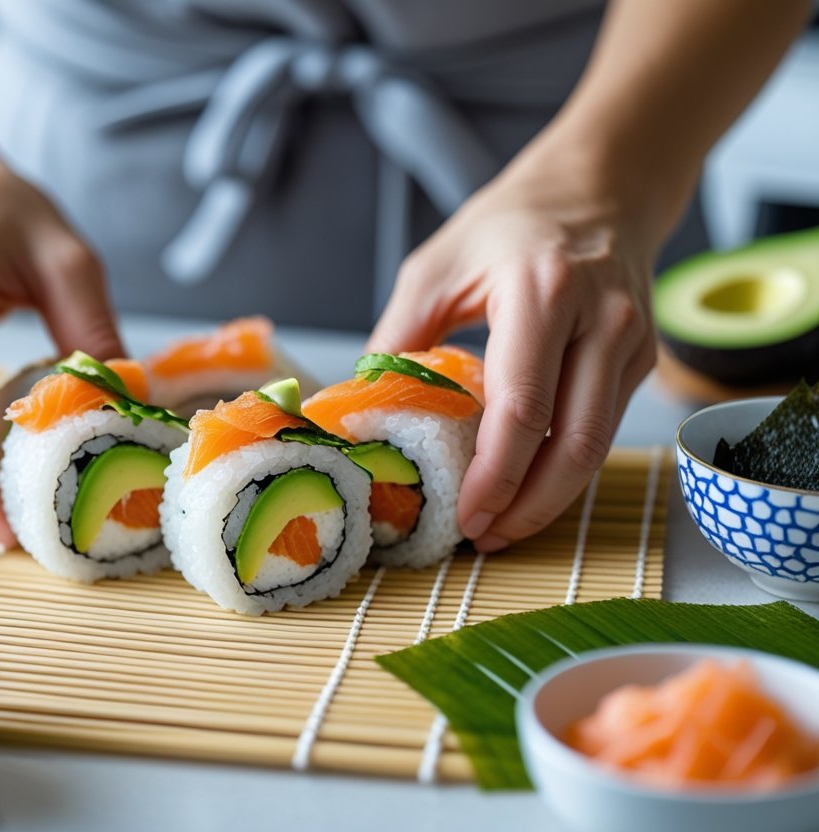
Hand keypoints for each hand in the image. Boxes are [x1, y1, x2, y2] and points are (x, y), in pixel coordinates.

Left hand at [367, 156, 657, 551]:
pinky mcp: (642, 358)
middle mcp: (600, 320)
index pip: (523, 407)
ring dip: (550, 499)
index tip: (464, 516)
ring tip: (502, 527)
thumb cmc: (509, 224)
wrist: (600, 185)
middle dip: (527, 506)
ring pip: (596, 447)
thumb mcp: (435, 267)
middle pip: (572, 443)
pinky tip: (529, 486)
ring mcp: (631, 341)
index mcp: (543, 292)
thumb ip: (397, 338)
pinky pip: (603, 428)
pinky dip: (566, 467)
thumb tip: (360, 408)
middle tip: (482, 538)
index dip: (494, 474)